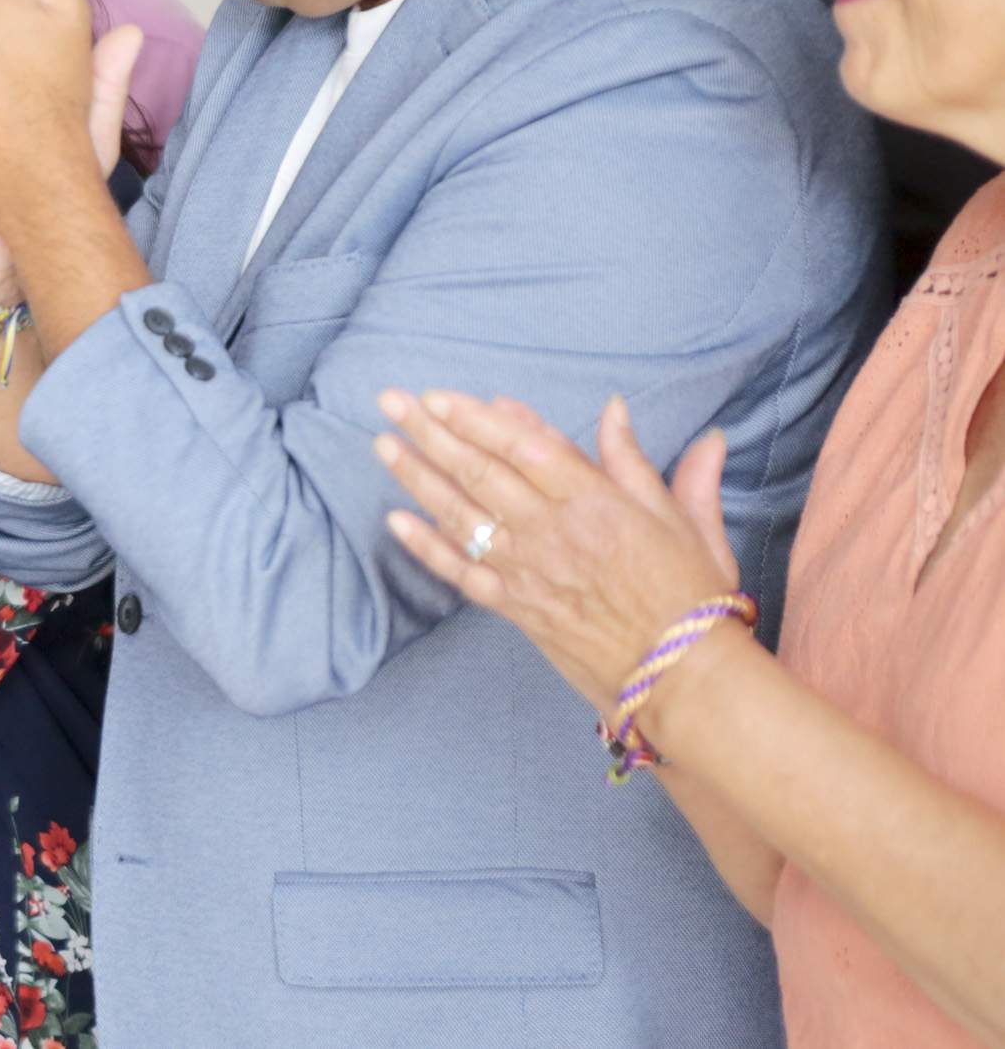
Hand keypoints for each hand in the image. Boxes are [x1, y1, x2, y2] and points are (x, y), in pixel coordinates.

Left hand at [373, 389, 739, 712]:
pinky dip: (425, 546)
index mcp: (595, 500)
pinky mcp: (516, 608)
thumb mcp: (681, 519)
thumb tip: (615, 406)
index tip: (437, 396)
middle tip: (390, 402)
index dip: (476, 418)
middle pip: (480, 471)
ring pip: (461, 514)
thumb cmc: (691, 597)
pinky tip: (396, 521)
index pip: (522, 446)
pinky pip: (461, 572)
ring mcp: (528, 570)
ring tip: (383, 445)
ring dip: (417, 476)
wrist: (685, 679)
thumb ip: (637, 461)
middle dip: (430, 432)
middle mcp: (552, 530)